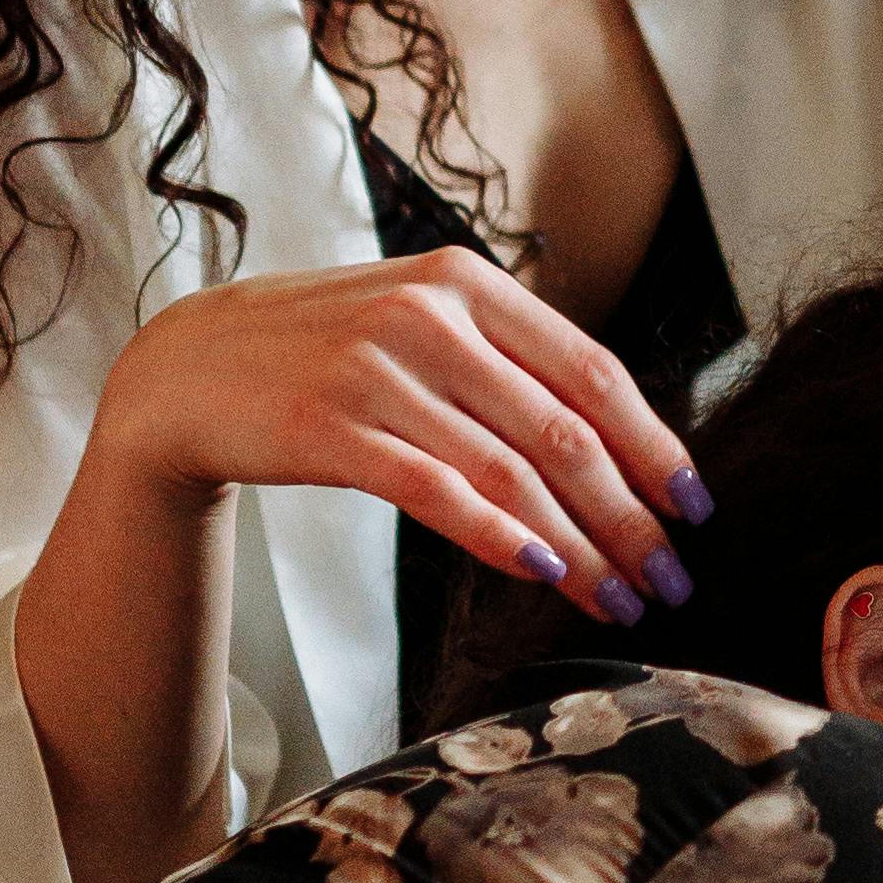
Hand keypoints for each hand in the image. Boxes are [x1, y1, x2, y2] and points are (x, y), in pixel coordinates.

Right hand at [88, 260, 708, 634]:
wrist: (186, 370)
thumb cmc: (321, 354)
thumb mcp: (418, 323)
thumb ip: (505, 360)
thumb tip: (617, 442)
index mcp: (469, 285)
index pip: (593, 370)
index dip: (655, 444)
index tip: (696, 508)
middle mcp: (431, 316)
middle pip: (566, 429)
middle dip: (632, 515)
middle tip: (671, 579)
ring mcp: (380, 370)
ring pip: (514, 470)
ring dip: (581, 544)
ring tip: (620, 597)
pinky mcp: (332, 428)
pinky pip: (439, 491)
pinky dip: (501, 536)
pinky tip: (544, 573)